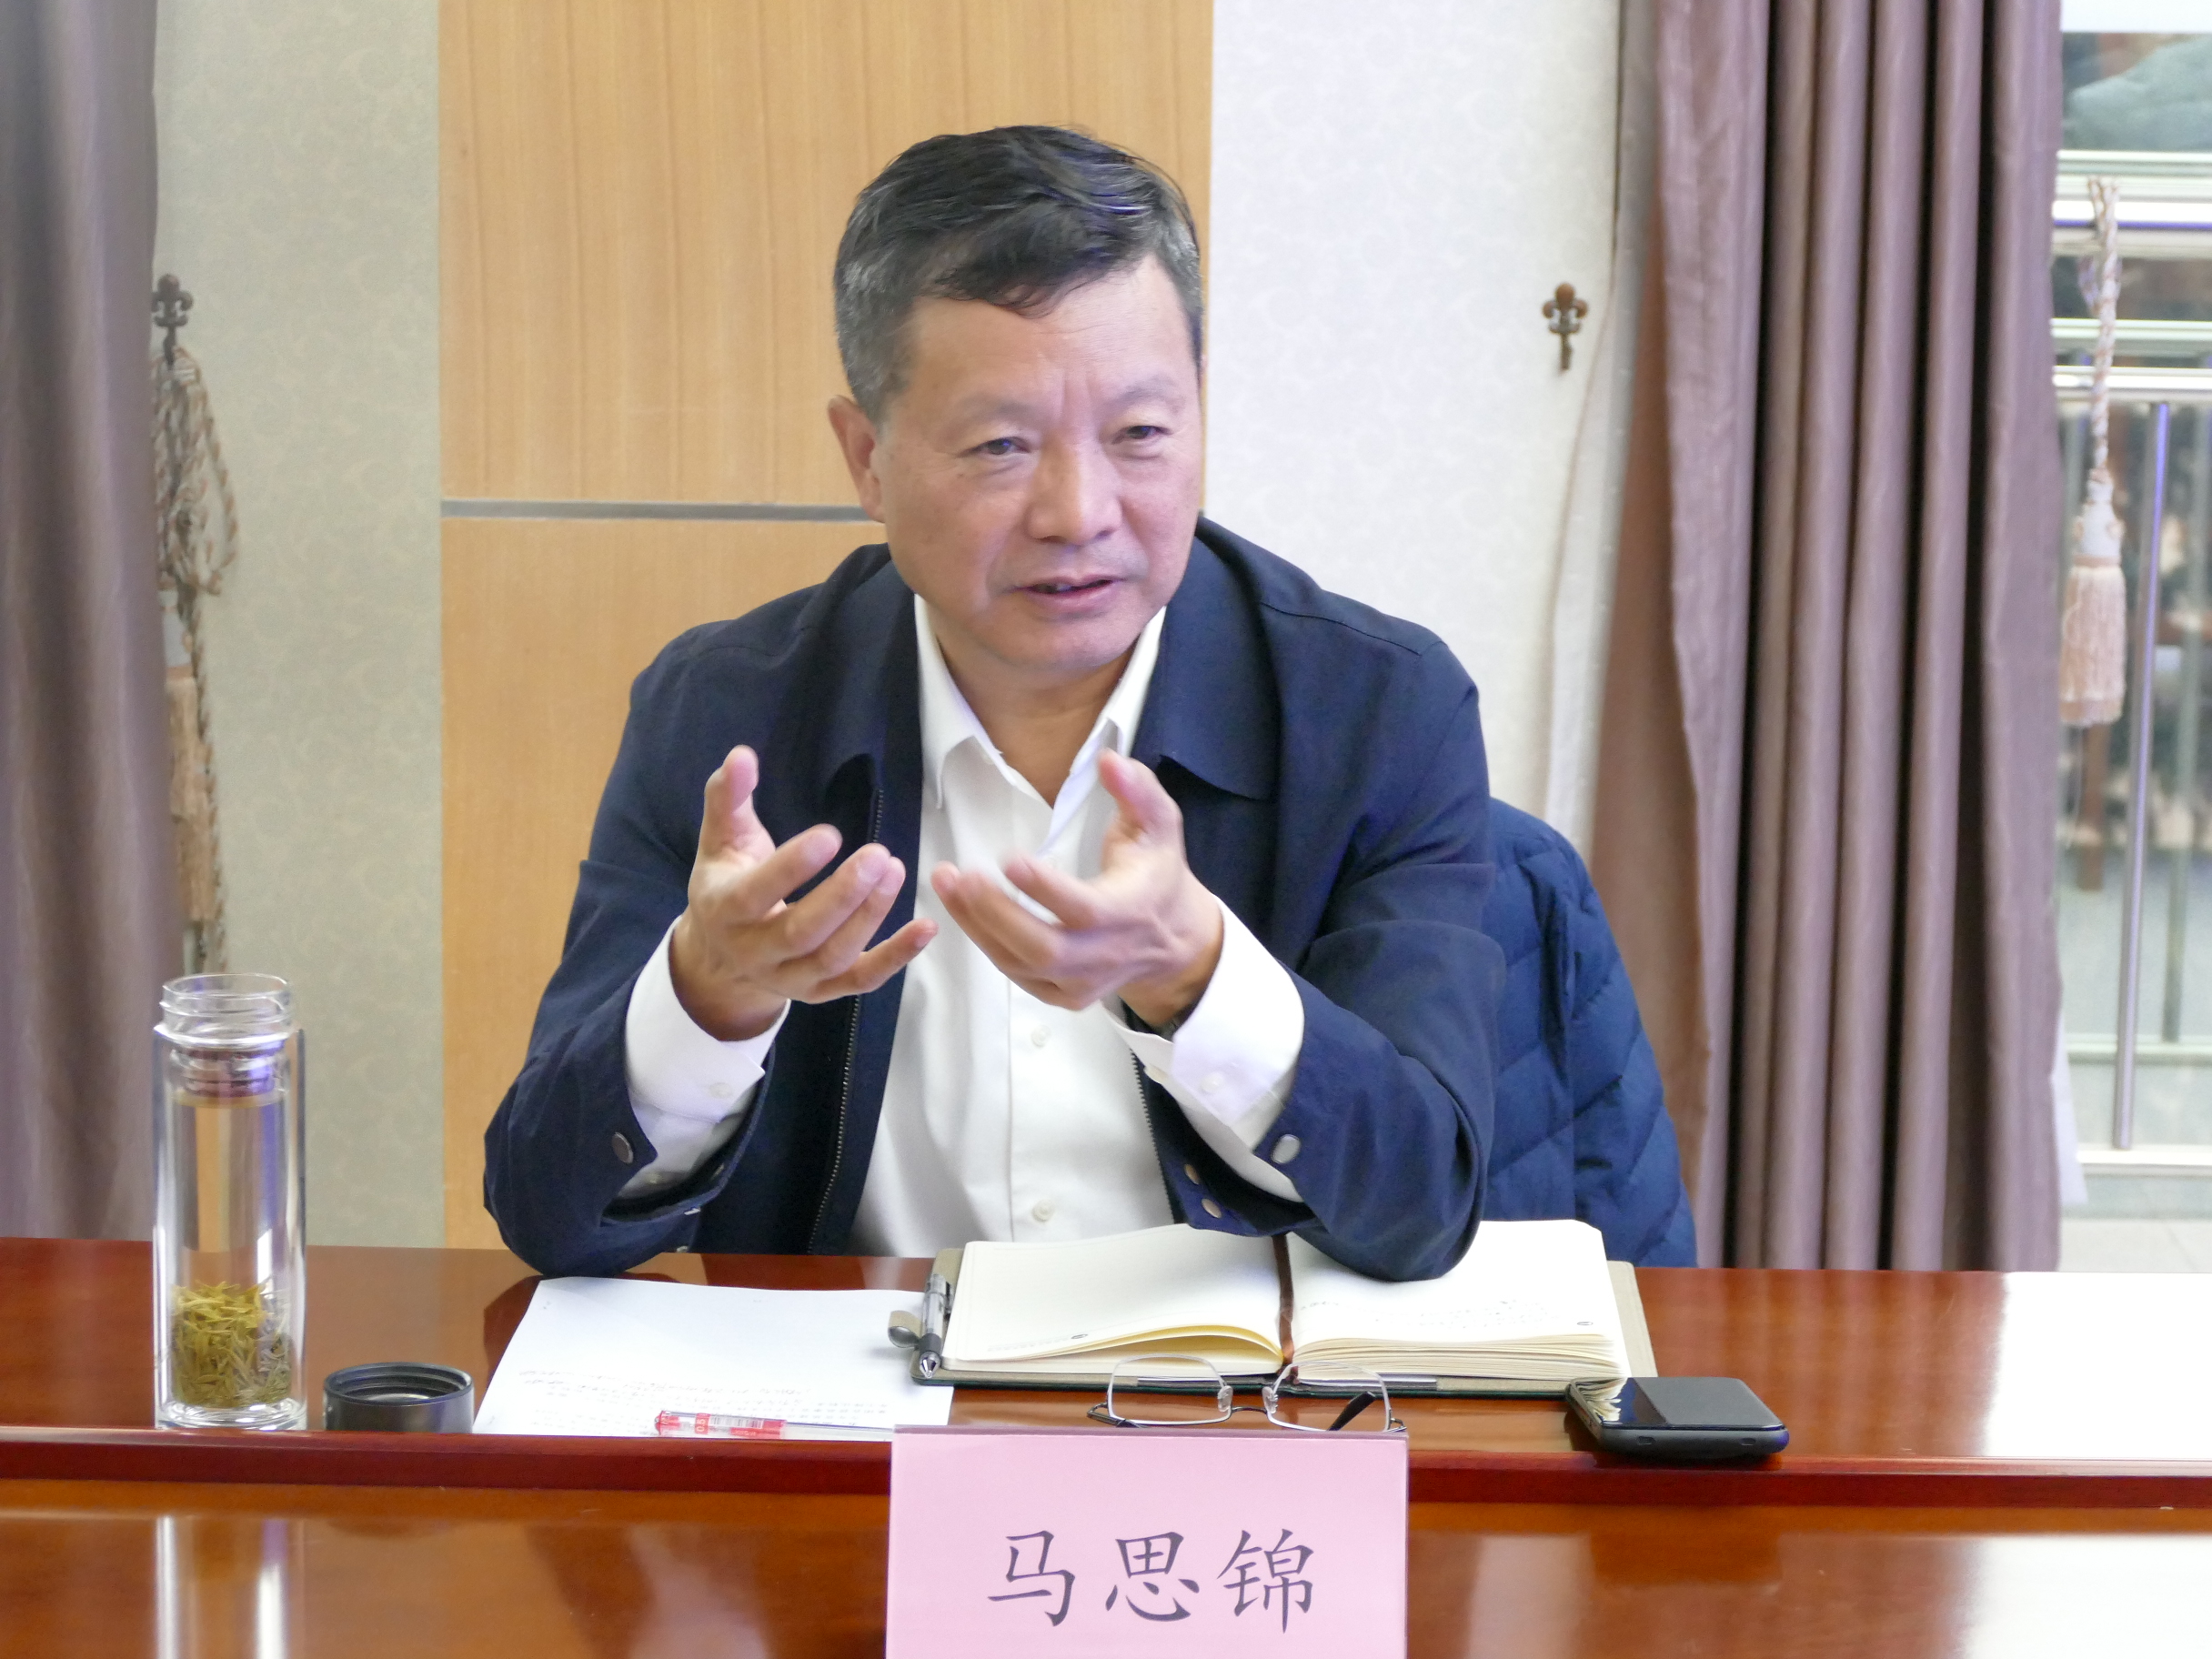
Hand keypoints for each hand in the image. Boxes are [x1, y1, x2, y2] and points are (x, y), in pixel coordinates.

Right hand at [669, 746, 935, 1039]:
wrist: (720, 956)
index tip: (830, 835)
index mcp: (726, 910)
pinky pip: (862, 980)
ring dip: (870, 916)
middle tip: (879, 856)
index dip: (792, 867)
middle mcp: (756, 953)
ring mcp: (791, 978)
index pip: (756, 893)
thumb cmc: (727, 884)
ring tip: (896, 871)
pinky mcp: (822, 992)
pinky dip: (896, 958)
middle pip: (801, 932)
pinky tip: (926, 928)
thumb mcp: (720, 840)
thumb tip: (741, 756)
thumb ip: (729, 798)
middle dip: (843, 895)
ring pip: (834, 957)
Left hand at [931, 750, 1222, 1024]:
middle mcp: (1103, 956)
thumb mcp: (1160, 826)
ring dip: (976, 924)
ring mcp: (1080, 982)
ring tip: (946, 883)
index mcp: (1128, 912)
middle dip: (995, 914)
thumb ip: (1138, 791)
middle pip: (1041, 948)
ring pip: (1019, 964)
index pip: (1083, 909)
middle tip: (960, 875)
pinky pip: (1016, 975)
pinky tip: (963, 908)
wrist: (1173, 944)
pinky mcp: (1062, 996)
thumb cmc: (1158, 873)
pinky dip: (986, 943)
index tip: (1009, 857)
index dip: (1045, 888)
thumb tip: (1109, 759)